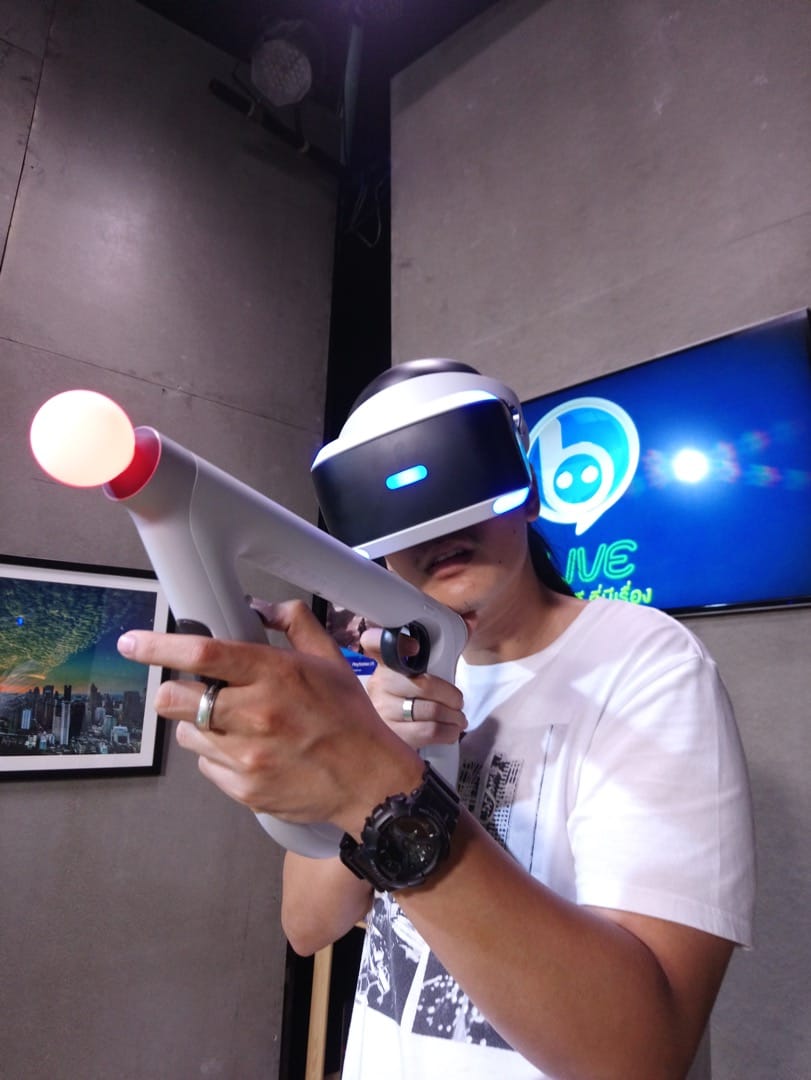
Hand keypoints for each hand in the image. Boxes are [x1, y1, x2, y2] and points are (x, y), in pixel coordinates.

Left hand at [117, 600, 423, 833]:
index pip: (203, 655)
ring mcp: (247, 756)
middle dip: (174, 692)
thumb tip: (259, 605)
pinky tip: (249, 752)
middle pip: (175, 699)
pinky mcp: (244, 788)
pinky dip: (218, 756)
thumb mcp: (331, 659)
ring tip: (236, 725)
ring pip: (187, 733)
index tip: (132, 643)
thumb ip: (295, 623)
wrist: (369, 782)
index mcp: (275, 675)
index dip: (159, 647)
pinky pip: (207, 766)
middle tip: (192, 691)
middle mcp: (256, 714)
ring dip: (200, 725)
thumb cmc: (350, 717)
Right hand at [359, 626, 466, 752]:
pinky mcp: (390, 734)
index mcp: (386, 661)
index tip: (415, 647)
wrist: (393, 734)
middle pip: (422, 685)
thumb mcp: (429, 668)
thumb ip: (449, 644)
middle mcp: (378, 683)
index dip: (395, 643)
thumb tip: (472, 619)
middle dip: (451, 696)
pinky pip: (426, 732)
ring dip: (453, 717)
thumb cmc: (416, 694)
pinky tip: (452, 731)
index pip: (374, 642)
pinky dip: (447, 732)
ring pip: (428, 711)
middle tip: (458, 702)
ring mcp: (380, 710)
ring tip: (459, 719)